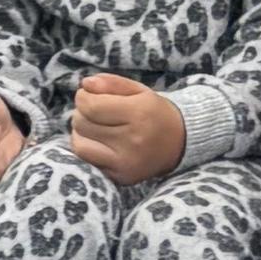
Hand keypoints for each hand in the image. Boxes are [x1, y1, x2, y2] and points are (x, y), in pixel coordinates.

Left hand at [67, 71, 187, 188]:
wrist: (180, 143)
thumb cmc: (154, 112)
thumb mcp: (138, 90)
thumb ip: (111, 83)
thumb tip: (85, 84)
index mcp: (139, 113)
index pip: (91, 106)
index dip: (82, 97)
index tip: (87, 95)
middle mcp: (132, 140)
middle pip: (83, 124)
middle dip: (81, 112)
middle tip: (93, 110)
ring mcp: (126, 162)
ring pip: (80, 145)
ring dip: (80, 132)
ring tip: (92, 125)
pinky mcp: (121, 176)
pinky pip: (88, 161)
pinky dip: (86, 148)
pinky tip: (96, 141)